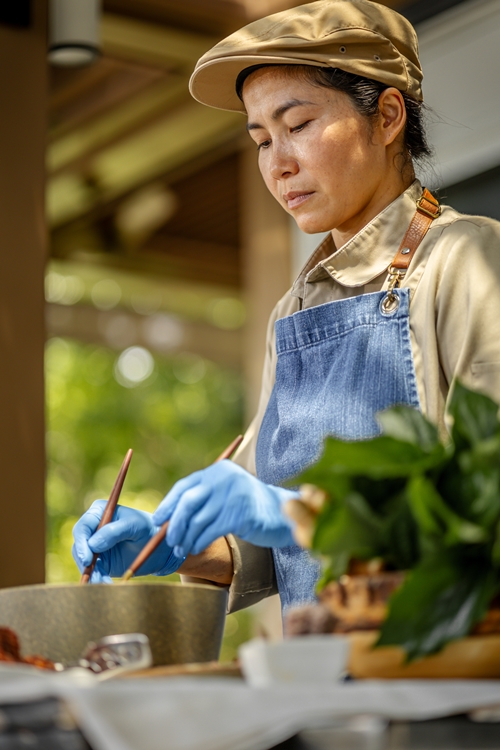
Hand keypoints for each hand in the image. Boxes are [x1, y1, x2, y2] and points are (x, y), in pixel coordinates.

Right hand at [72, 501, 182, 582]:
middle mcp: (94, 528)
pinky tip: (107, 585)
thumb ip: (115, 531)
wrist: (160, 547)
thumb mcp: (135, 525)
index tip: (87, 557)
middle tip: (93, 575)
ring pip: (83, 561)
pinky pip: (93, 571)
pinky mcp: (101, 562)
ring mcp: (96, 546)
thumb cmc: (149, 529)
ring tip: (104, 583)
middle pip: (79, 545)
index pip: (83, 526)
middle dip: (83, 561)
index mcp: (100, 512)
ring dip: (92, 573)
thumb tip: (93, 544)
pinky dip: (98, 579)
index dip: (81, 542)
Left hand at [152, 460, 297, 556]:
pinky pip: (211, 531)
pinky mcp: (242, 513)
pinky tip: (196, 548)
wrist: (282, 513)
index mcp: (218, 470)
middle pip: (188, 502)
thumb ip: (203, 499)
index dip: (168, 504)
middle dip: (174, 524)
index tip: (157, 520)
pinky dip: (199, 542)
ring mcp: (234, 494)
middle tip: (169, 540)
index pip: (184, 486)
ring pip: (198, 520)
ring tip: (182, 549)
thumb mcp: (225, 495)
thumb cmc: (248, 507)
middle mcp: (225, 478)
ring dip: (186, 538)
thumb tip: (168, 519)